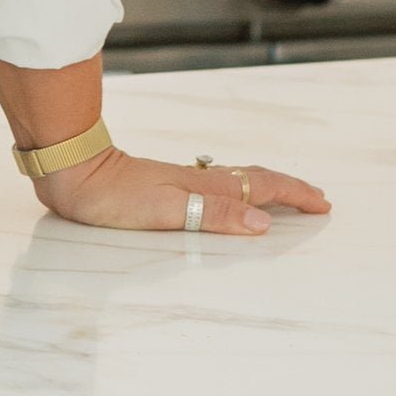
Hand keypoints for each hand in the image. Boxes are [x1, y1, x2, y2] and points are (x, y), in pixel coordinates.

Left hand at [34, 144, 330, 233]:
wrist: (74, 174)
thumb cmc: (114, 195)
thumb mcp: (167, 209)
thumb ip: (214, 214)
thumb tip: (262, 221)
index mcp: (205, 187)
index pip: (261, 188)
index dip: (293, 195)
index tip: (322, 204)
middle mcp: (199, 180)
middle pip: (255, 181)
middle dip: (288, 189)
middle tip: (315, 199)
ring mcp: (183, 182)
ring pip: (237, 183)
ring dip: (266, 190)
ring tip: (285, 199)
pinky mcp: (165, 186)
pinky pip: (217, 188)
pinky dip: (238, 192)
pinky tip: (231, 199)